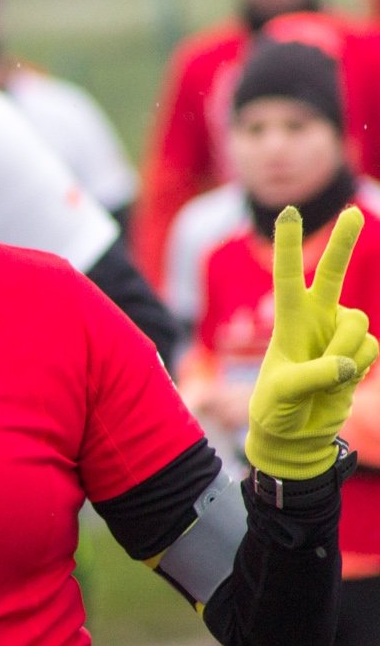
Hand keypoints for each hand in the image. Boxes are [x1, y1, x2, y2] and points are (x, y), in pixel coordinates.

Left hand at [245, 207, 379, 478]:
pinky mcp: (358, 352)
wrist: (294, 434)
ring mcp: (338, 334)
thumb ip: (314, 376)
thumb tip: (347, 364)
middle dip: (344, 243)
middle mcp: (315, 319)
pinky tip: (340, 380)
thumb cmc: (275, 410)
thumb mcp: (284, 393)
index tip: (289, 212)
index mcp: (288, 321)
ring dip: (345, 353)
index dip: (290, 245)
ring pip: (358, 326)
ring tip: (324, 376)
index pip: (288, 277)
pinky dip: (358, 367)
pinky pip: (370, 350)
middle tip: (354, 211)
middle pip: (333, 274)